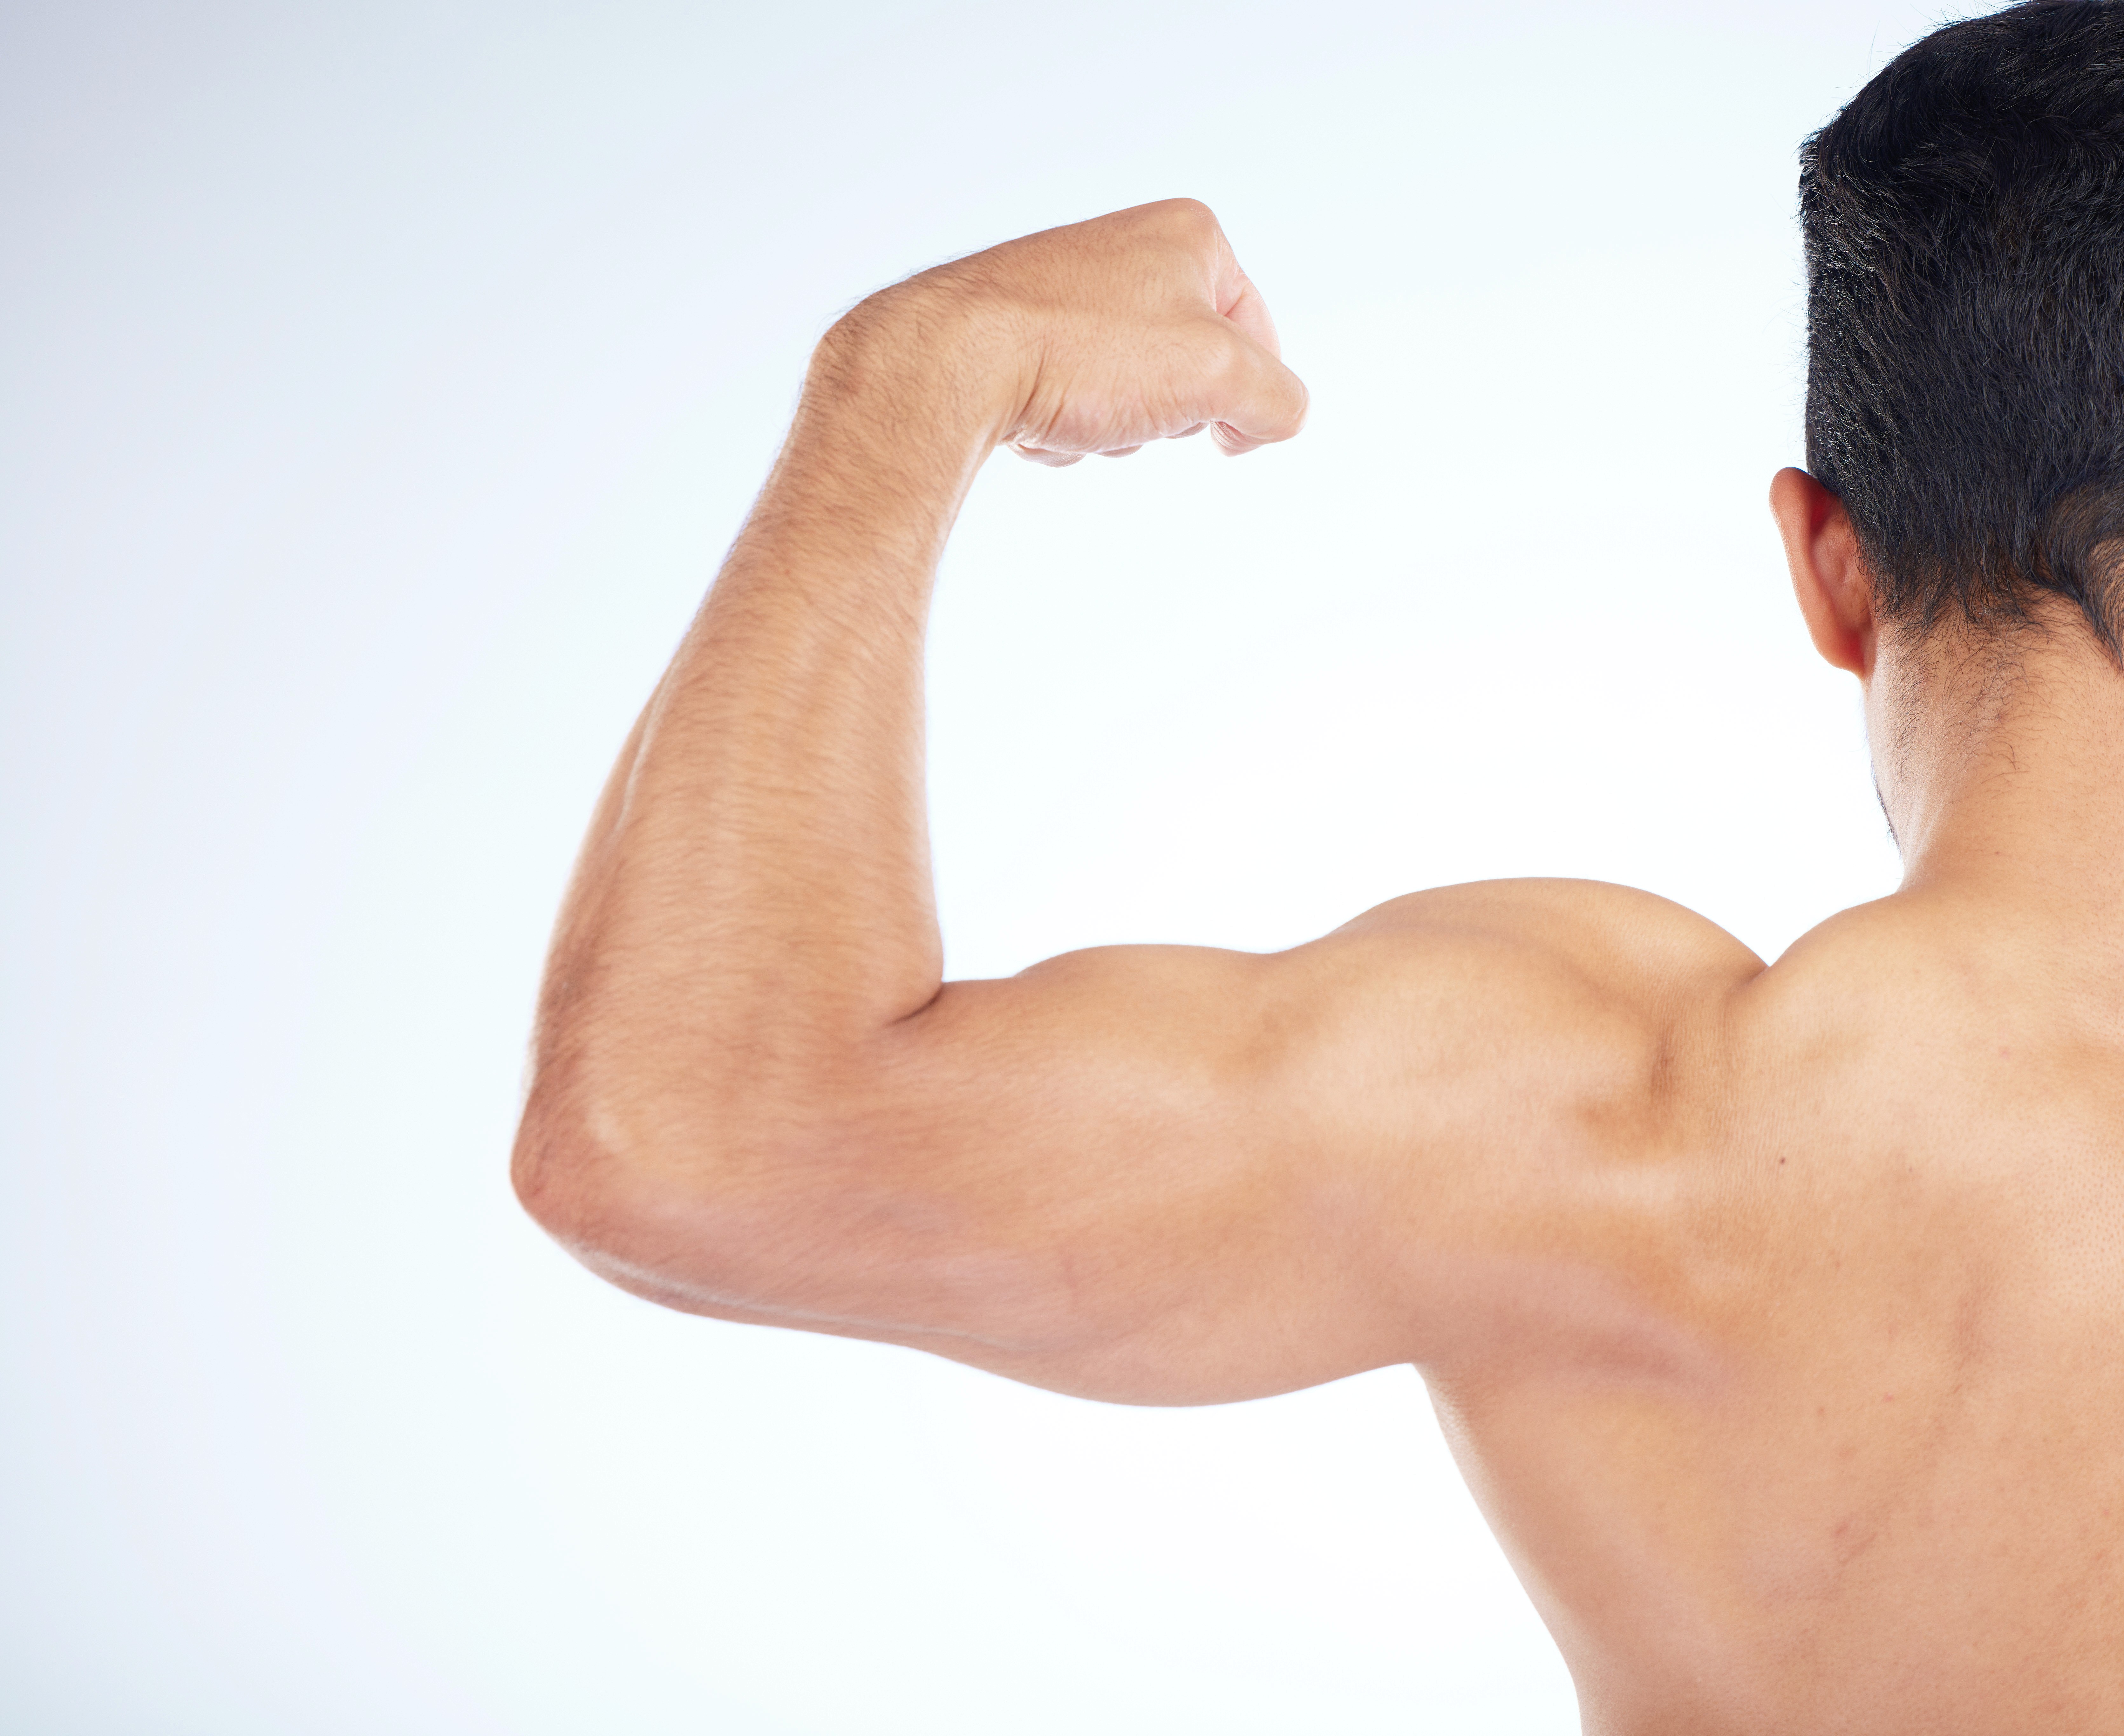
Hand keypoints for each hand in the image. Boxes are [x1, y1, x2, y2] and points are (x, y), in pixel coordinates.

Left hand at [827, 199, 1307, 465]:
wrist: (952, 359)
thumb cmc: (1086, 351)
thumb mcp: (1220, 374)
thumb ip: (1276, 399)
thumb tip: (1275, 419)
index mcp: (1189, 236)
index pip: (1259, 338)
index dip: (1247, 400)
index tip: (1220, 435)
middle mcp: (1128, 250)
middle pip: (1189, 371)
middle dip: (1164, 412)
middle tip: (1128, 406)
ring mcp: (1070, 290)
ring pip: (1129, 395)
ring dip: (1112, 427)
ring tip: (1075, 410)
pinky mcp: (1020, 332)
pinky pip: (1073, 403)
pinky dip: (1063, 427)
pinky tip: (1035, 417)